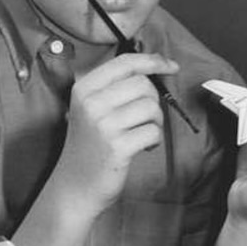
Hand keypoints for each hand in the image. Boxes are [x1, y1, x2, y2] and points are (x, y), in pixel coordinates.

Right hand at [53, 52, 178, 210]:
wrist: (75, 185)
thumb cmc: (91, 144)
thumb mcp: (92, 108)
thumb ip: (116, 86)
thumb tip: (157, 65)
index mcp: (84, 88)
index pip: (125, 62)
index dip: (153, 60)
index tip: (171, 66)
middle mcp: (91, 103)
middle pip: (143, 84)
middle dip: (153, 101)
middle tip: (143, 119)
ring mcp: (104, 125)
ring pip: (152, 107)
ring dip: (155, 122)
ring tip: (141, 134)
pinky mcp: (118, 146)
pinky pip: (153, 131)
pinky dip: (155, 140)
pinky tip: (142, 147)